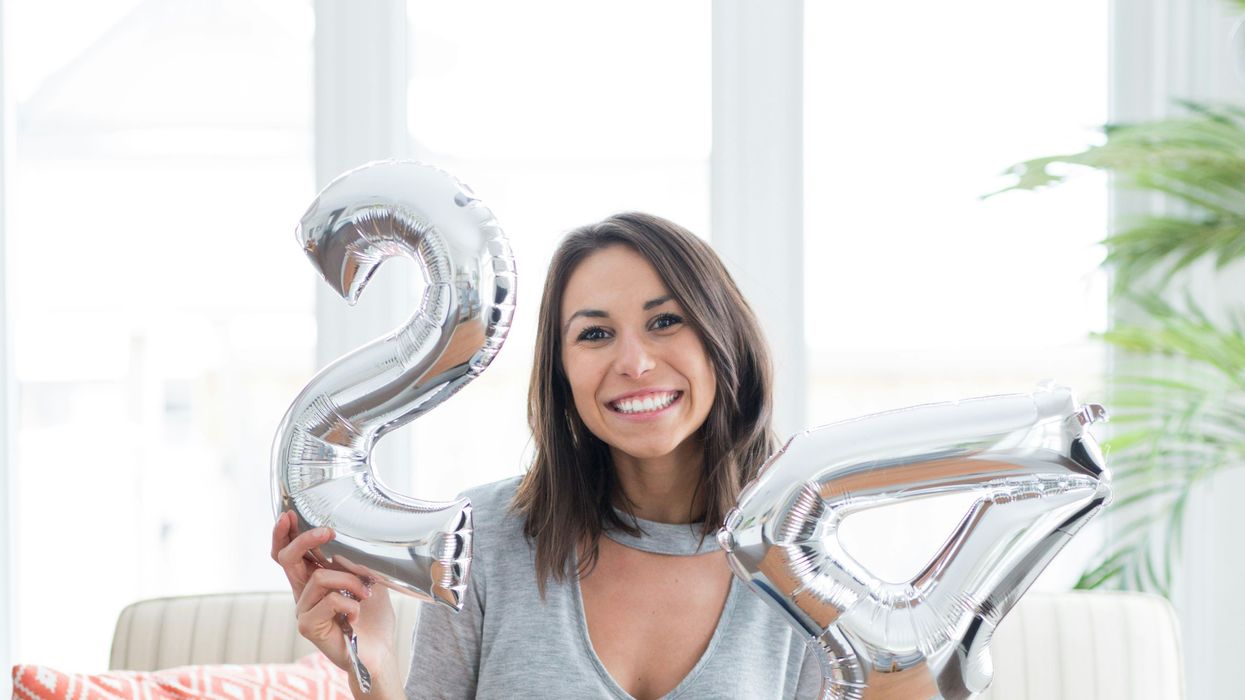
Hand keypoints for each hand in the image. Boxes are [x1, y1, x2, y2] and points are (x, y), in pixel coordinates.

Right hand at [271, 511, 399, 688]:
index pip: (288, 553)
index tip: (289, 514)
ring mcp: (303, 609)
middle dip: (307, 539)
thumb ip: (355, 560)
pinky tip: (356, 615)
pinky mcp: (308, 625)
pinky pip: (329, 601)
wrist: (379, 649)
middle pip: (288, 557)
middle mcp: (303, 592)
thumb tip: (352, 538)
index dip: (284, 533)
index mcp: (313, 577)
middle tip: (328, 531)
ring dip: (349, 580)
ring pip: (319, 577)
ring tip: (364, 593)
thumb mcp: (367, 577)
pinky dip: (350, 604)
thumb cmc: (372, 615)